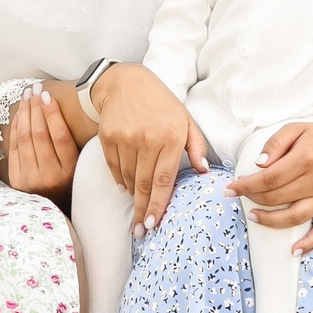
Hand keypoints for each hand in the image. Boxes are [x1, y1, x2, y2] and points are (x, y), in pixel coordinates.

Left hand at [1, 89, 79, 200]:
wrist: (50, 206)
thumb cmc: (66, 180)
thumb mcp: (75, 165)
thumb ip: (69, 143)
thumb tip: (56, 107)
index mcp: (69, 171)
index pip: (60, 137)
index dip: (52, 114)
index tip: (47, 95)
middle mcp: (49, 176)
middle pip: (40, 135)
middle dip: (36, 108)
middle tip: (35, 90)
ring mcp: (30, 179)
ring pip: (25, 138)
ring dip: (25, 113)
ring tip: (26, 96)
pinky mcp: (16, 179)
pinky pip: (15, 147)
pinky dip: (16, 127)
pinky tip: (20, 113)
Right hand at [91, 63, 210, 233]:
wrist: (126, 82)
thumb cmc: (161, 103)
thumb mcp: (185, 120)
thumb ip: (196, 146)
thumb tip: (204, 172)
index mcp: (170, 136)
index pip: (164, 179)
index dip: (158, 204)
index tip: (153, 223)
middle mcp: (146, 138)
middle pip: (143, 184)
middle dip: (142, 210)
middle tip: (140, 231)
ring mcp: (125, 138)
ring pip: (127, 178)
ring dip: (132, 194)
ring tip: (136, 206)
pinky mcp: (108, 137)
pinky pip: (114, 167)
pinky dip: (119, 179)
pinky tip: (125, 185)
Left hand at [229, 120, 312, 254]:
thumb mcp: (295, 128)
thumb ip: (275, 144)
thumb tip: (259, 165)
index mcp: (306, 159)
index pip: (269, 178)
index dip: (246, 185)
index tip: (231, 187)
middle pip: (276, 198)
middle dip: (251, 198)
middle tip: (238, 195)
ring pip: (293, 217)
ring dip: (269, 221)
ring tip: (253, 216)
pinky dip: (309, 243)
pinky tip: (293, 251)